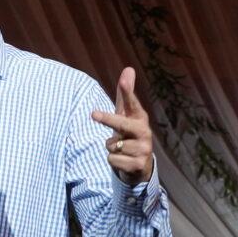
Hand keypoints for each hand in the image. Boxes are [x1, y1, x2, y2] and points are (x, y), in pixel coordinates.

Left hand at [91, 67, 153, 185]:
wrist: (141, 167)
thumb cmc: (129, 135)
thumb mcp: (126, 115)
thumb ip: (125, 94)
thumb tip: (128, 68)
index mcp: (139, 118)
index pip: (131, 102)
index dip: (127, 92)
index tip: (123, 81)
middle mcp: (144, 132)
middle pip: (121, 123)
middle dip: (108, 118)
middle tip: (93, 113)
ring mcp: (143, 149)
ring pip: (111, 145)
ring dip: (110, 149)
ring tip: (120, 151)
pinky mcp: (138, 165)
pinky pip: (112, 159)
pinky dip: (113, 161)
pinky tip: (122, 161)